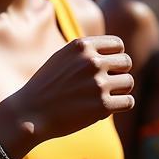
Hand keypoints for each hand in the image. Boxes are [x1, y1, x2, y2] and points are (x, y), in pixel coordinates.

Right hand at [9, 35, 133, 143]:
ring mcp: (98, 84)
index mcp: (81, 46)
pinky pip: (128, 102)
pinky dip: (121, 105)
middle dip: (118, 73)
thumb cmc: (46, 87)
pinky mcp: (102, 106)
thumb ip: (85, 52)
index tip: (105, 69)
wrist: (30, 113)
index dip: (114, 57)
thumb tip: (115, 51)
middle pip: (126, 62)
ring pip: (128, 82)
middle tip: (104, 85)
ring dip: (120, 91)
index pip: (118, 45)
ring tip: (103, 97)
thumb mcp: (61, 58)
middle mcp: (91, 62)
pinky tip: (106, 108)